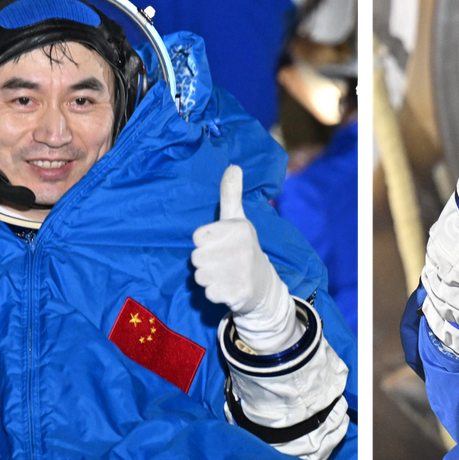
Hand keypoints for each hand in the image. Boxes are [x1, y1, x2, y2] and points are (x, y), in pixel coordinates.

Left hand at [192, 165, 297, 350]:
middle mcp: (241, 248)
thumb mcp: (237, 220)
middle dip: (205, 262)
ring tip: (225, 275)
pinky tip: (229, 288)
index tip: (220, 244)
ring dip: (209, 278)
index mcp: (238, 228)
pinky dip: (216, 294)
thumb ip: (230, 194)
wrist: (263, 284)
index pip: (197, 237)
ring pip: (199, 277)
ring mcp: (241, 272)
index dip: (205, 243)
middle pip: (195, 258)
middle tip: (223, 262)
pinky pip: (209, 294)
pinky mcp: (238, 293)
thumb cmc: (243, 247)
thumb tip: (233, 166)